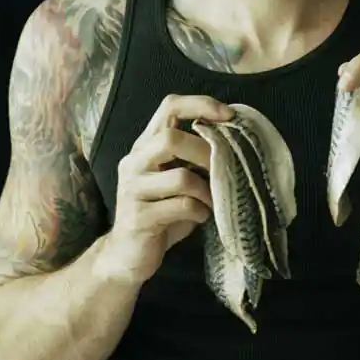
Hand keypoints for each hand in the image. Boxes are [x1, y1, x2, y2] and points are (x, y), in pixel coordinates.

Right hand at [101, 94, 234, 283]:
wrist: (126, 256)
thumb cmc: (161, 212)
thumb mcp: (178, 179)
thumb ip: (194, 158)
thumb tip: (234, 142)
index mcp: (146, 145)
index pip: (170, 106)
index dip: (201, 104)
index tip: (229, 115)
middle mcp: (134, 161)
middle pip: (170, 138)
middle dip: (206, 152)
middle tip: (223, 169)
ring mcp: (132, 189)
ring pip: (181, 177)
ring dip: (207, 190)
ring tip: (213, 200)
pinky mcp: (138, 218)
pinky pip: (182, 207)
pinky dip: (201, 211)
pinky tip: (202, 218)